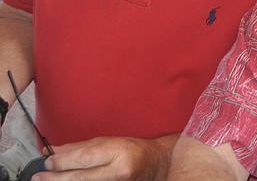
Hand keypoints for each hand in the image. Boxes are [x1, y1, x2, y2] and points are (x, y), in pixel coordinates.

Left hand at [35, 134, 176, 179]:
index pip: (85, 158)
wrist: (155, 165)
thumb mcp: (110, 141)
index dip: (62, 161)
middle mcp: (118, 171)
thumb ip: (81, 147)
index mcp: (118, 152)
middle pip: (80, 177)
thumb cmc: (133, 149)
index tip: (48, 161)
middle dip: (56, 177)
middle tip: (39, 176)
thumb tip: (55, 151)